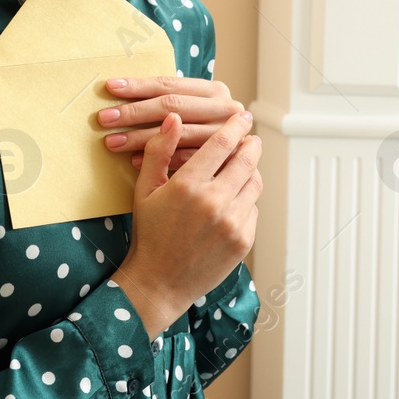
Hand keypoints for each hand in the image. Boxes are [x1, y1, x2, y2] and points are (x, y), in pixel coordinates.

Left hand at [98, 75, 243, 173]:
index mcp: (215, 90)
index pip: (170, 84)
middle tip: (104, 118)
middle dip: (134, 112)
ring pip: (176, 132)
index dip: (139, 85)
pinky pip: (184, 157)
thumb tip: (119, 88)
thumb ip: (171, 101)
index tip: (110, 87)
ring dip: (140, 137)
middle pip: (172, 106)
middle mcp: (224, 108)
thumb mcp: (194, 111)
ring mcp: (226, 134)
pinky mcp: (224, 160)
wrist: (234, 172)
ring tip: (113, 142)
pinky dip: (159, 158)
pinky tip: (134, 161)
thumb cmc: (203, 132)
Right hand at [110, 110, 262, 339]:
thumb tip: (174, 118)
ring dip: (250, 171)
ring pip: (254, 183)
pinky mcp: (243, 240)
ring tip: (242, 168)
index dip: (235, 126)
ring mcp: (232, 223)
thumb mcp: (144, 190)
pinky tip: (232, 201)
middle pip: (246, 160)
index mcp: (187, 186)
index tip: (242, 116)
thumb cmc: (149, 233)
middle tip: (251, 138)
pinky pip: (253, 208)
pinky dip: (246, 200)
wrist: (160, 282)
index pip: (221, 144)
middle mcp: (213, 202)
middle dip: (251, 144)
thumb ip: (158, 151)